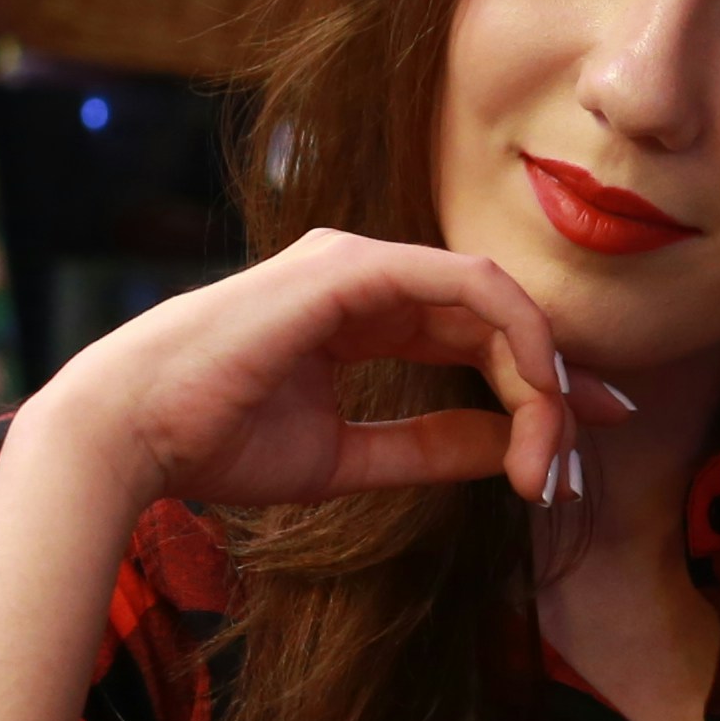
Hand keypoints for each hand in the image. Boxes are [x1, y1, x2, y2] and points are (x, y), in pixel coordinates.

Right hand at [26, 229, 617, 517]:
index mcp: (357, 314)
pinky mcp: (353, 269)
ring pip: (490, 298)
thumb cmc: (215, 443)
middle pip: (494, 316)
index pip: (474, 334)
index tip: (579, 443)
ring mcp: (358, 263)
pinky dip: (515, 333)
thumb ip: (430, 447)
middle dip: (556, 381)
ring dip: (539, 369)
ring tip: (556, 441)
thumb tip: (514, 449)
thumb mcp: (349, 457)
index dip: (538, 384)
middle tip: (587, 450)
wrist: (132, 435)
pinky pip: (467, 285)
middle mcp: (364, 276)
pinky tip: (537, 392)